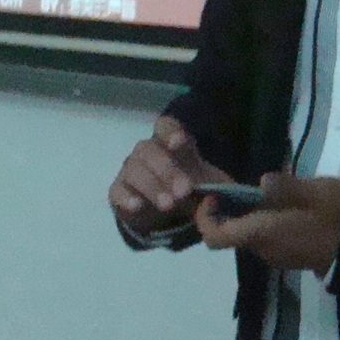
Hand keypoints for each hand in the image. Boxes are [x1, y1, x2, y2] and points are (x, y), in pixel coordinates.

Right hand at [109, 114, 229, 235]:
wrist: (170, 213)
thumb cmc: (192, 190)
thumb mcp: (209, 184)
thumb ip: (217, 184)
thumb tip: (222, 195)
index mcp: (169, 142)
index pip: (165, 126)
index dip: (171, 131)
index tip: (180, 143)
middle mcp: (147, 152)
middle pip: (151, 151)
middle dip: (168, 171)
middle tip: (184, 191)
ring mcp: (130, 170)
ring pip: (135, 171)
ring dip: (152, 187)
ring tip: (168, 205)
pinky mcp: (118, 192)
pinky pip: (117, 191)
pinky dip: (126, 198)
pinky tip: (137, 206)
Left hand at [197, 173, 339, 274]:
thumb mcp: (317, 192)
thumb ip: (286, 187)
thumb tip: (261, 182)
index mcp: (263, 234)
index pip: (215, 237)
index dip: (205, 219)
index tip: (213, 196)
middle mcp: (264, 251)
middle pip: (231, 236)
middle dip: (228, 214)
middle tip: (237, 187)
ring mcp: (277, 257)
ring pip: (249, 238)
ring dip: (247, 219)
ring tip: (261, 193)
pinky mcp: (290, 257)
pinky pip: (266, 241)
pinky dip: (262, 225)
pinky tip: (280, 207)